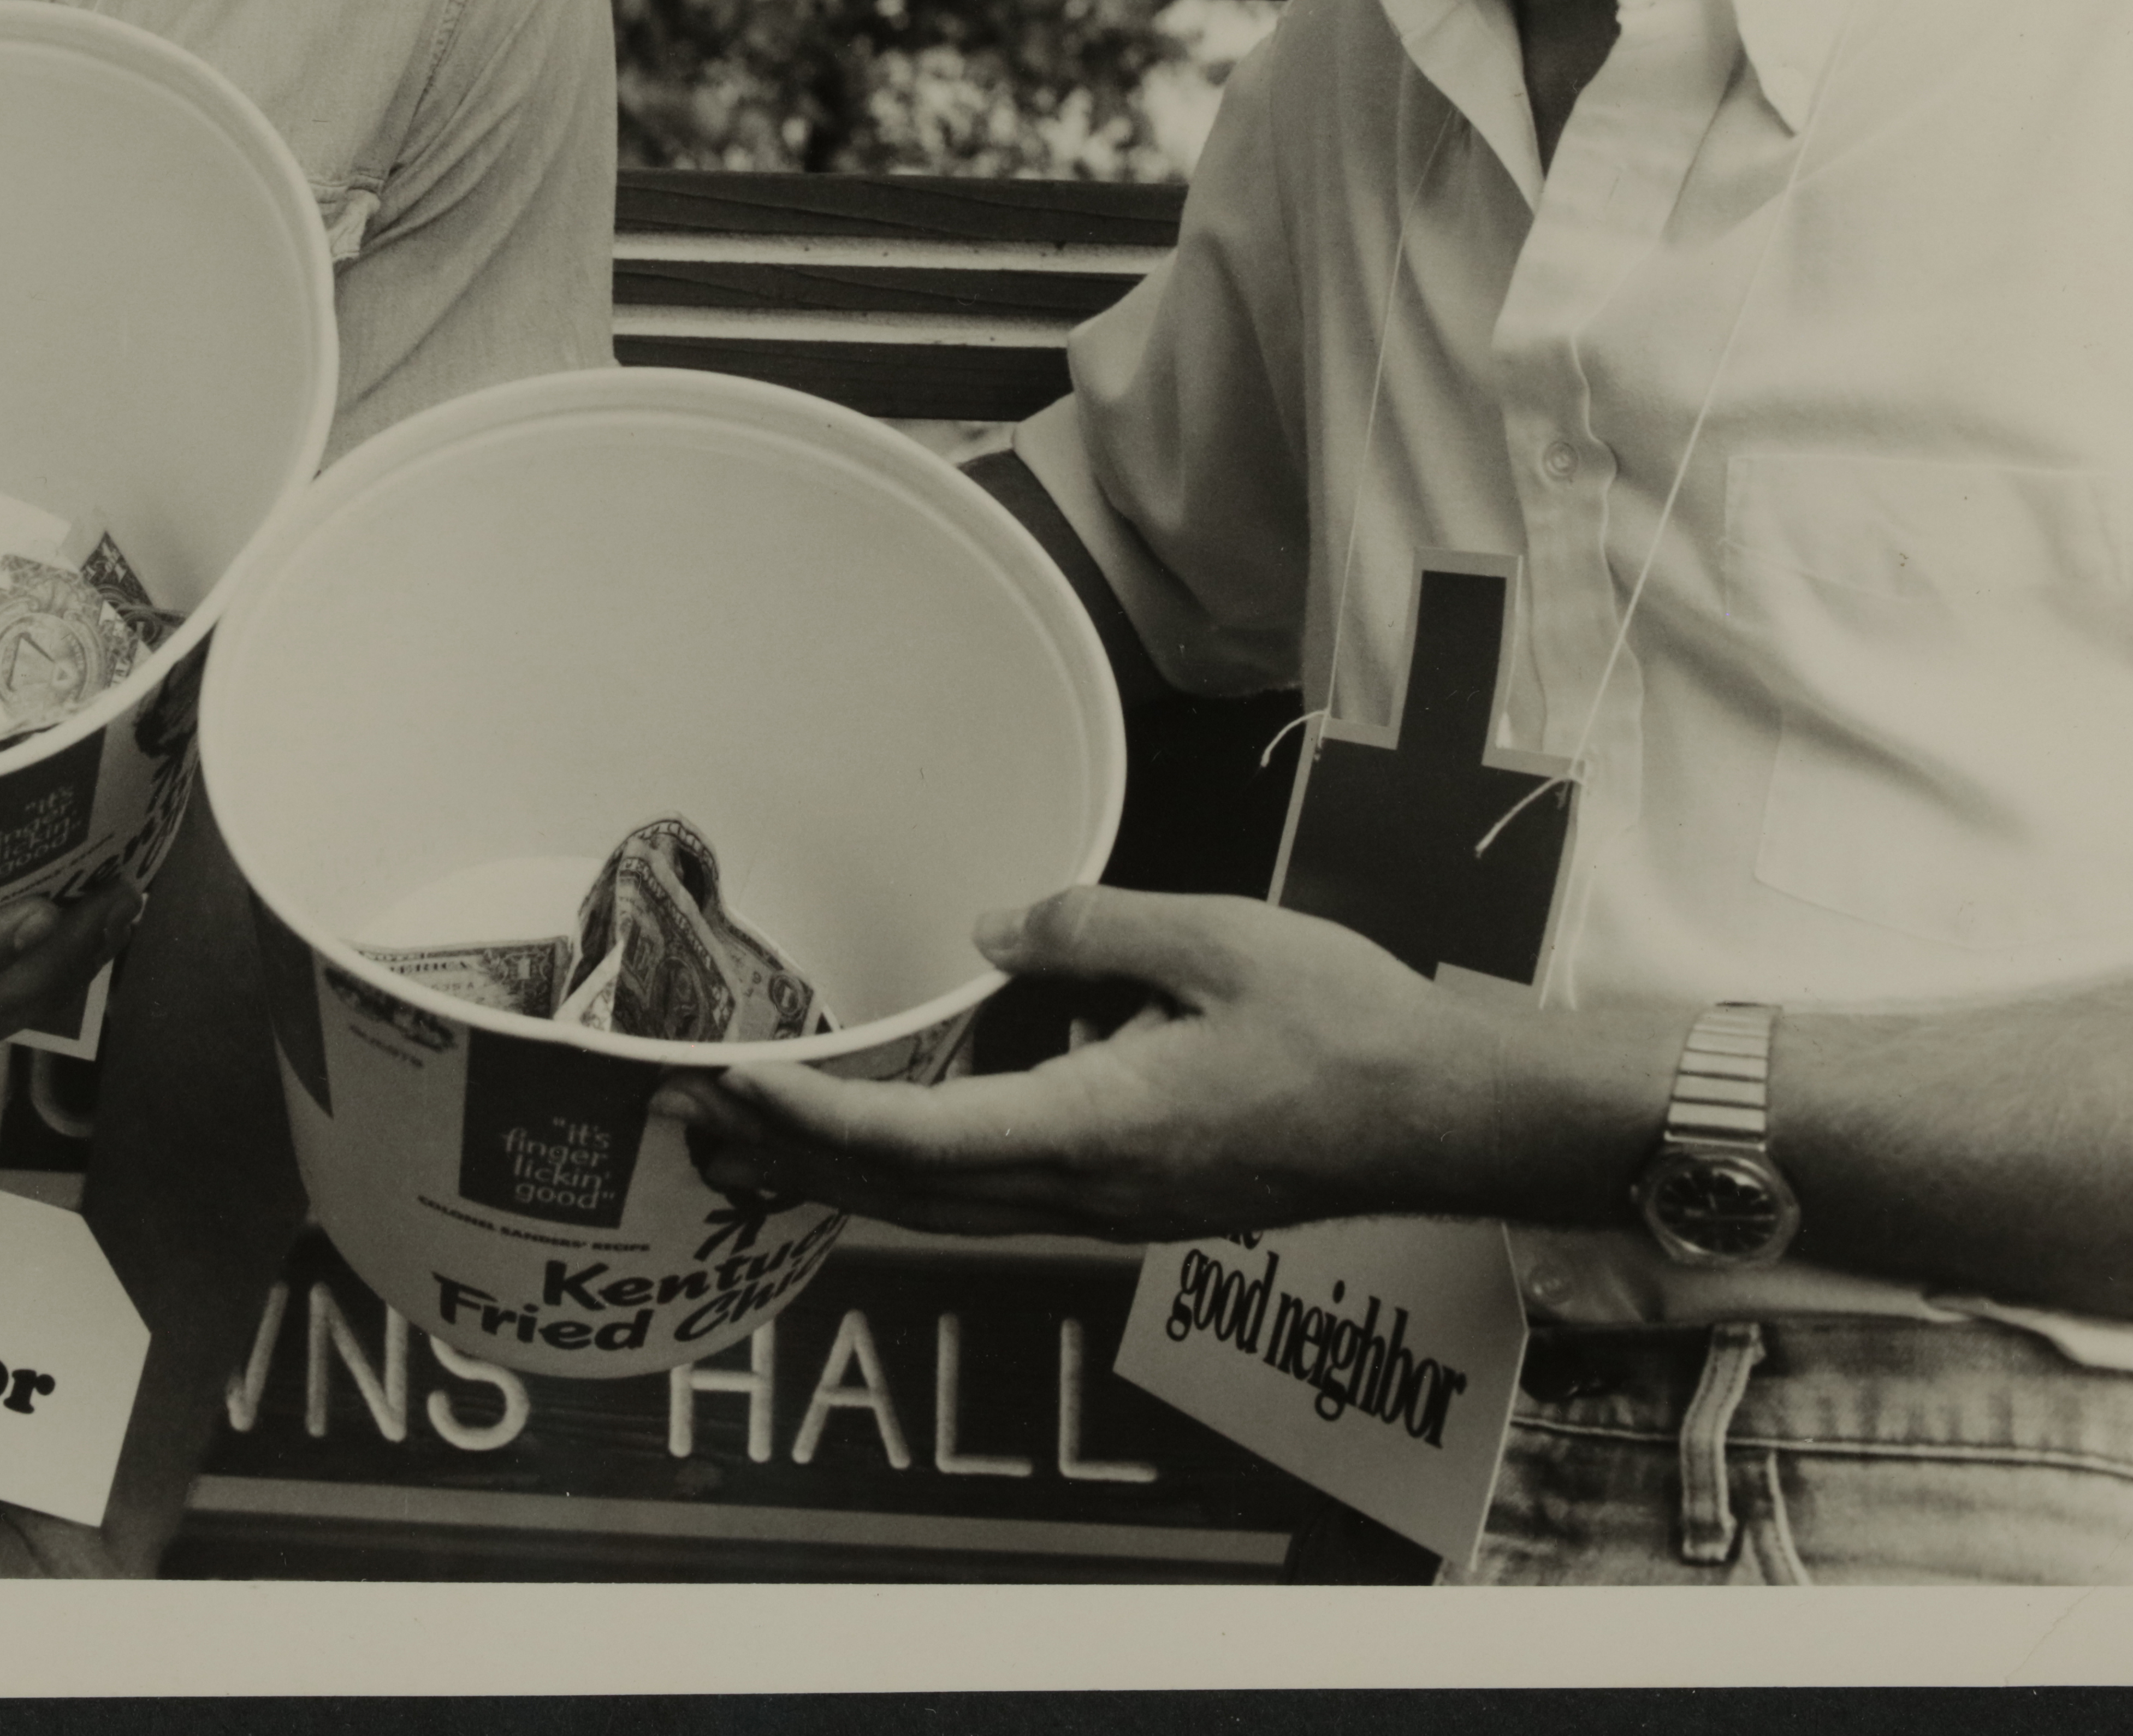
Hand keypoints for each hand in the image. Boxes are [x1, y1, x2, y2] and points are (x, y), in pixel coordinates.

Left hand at [654, 886, 1485, 1242]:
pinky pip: (992, 1193)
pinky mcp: (1130, 1194)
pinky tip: (883, 1139)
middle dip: (790, 1159)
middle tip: (691, 1122)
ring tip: (751, 1139)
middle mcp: (1085, 1188)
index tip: (734, 1084)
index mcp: (1095, 1125)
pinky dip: (911, 1172)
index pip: (919, 1139)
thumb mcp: (1215, 938)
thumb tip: (994, 931)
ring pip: (942, 1205)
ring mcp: (1108, 1203)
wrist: (1441, 1117)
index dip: (815, 1115)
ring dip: (840, 1174)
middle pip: (905, 1193)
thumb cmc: (1344, 1026)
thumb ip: (1093, 928)